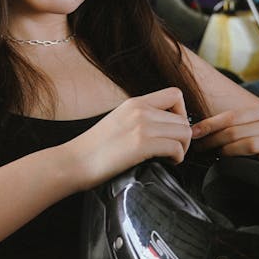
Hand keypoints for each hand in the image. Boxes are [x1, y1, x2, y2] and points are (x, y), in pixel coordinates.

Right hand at [67, 87, 191, 189]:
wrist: (73, 162)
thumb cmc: (94, 149)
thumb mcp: (118, 121)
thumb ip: (140, 118)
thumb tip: (163, 128)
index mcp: (134, 103)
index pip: (175, 94)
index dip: (182, 113)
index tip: (172, 131)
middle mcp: (140, 110)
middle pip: (183, 118)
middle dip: (183, 137)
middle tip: (172, 151)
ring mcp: (141, 126)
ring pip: (184, 132)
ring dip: (182, 148)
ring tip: (169, 157)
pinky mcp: (141, 145)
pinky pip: (176, 148)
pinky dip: (177, 158)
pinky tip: (166, 163)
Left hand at [190, 101, 258, 167]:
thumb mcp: (258, 119)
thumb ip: (236, 122)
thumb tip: (202, 128)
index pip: (231, 116)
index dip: (209, 125)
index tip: (194, 133)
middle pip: (236, 132)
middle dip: (213, 141)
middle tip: (201, 147)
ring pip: (247, 145)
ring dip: (227, 152)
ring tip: (216, 155)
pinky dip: (248, 162)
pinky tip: (238, 164)